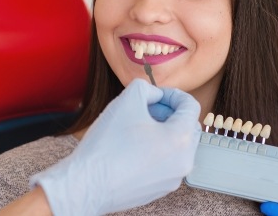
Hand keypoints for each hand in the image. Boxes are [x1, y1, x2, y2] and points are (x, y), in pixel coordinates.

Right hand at [30, 79, 200, 215]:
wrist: (87, 185)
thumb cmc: (107, 144)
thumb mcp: (128, 99)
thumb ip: (147, 88)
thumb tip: (155, 96)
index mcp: (181, 139)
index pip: (191, 106)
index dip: (173, 94)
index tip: (155, 95)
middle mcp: (184, 161)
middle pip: (187, 126)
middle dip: (169, 113)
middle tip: (146, 109)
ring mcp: (173, 178)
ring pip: (177, 145)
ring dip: (163, 131)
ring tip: (137, 128)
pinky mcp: (160, 189)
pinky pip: (167, 163)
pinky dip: (157, 150)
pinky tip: (133, 147)